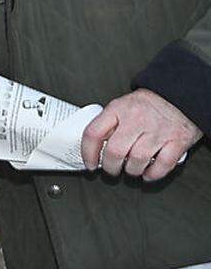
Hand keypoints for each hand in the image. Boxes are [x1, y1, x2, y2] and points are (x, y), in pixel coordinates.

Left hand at [81, 88, 201, 180]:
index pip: (93, 133)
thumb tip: (94, 147)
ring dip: (132, 171)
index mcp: (118, 109)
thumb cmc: (148, 104)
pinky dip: (153, 173)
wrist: (180, 95)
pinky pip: (163, 164)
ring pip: (137, 160)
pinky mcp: (177, 140)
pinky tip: (148, 173)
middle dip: (111, 167)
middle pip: (115, 151)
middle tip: (112, 170)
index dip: (87, 153)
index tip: (90, 164)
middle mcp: (136, 119)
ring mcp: (157, 131)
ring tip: (131, 170)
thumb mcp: (122, 105)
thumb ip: (109, 124)